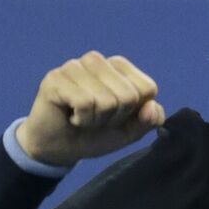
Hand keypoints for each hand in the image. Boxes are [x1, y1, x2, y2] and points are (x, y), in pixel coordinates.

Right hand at [15, 52, 165, 166]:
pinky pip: (85, 104)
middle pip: (128, 96)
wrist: (59, 148)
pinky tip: (71, 117)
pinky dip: (82, 119)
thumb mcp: (131, 132)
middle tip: (95, 118)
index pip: (147, 88)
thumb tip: (151, 107)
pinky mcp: (56, 78)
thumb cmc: (95, 134)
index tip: (115, 116)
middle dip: (114, 117)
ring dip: (97, 119)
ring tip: (83, 117)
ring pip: (107, 100)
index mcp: (120, 67)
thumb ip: (149, 120)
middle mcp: (97, 61)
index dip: (134, 112)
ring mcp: (75, 66)